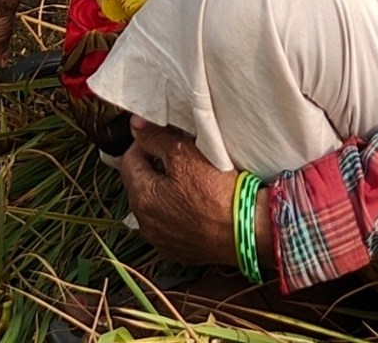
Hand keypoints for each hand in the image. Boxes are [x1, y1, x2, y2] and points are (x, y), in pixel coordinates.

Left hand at [118, 118, 243, 267]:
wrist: (248, 230)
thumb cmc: (217, 192)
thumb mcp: (185, 155)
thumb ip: (156, 138)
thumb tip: (136, 125)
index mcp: (141, 198)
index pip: (129, 160)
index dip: (144, 143)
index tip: (162, 136)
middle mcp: (145, 224)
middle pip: (141, 184)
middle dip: (155, 167)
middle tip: (180, 155)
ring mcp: (161, 241)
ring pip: (155, 206)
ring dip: (165, 191)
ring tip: (190, 179)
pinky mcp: (178, 251)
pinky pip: (170, 225)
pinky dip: (177, 212)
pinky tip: (196, 204)